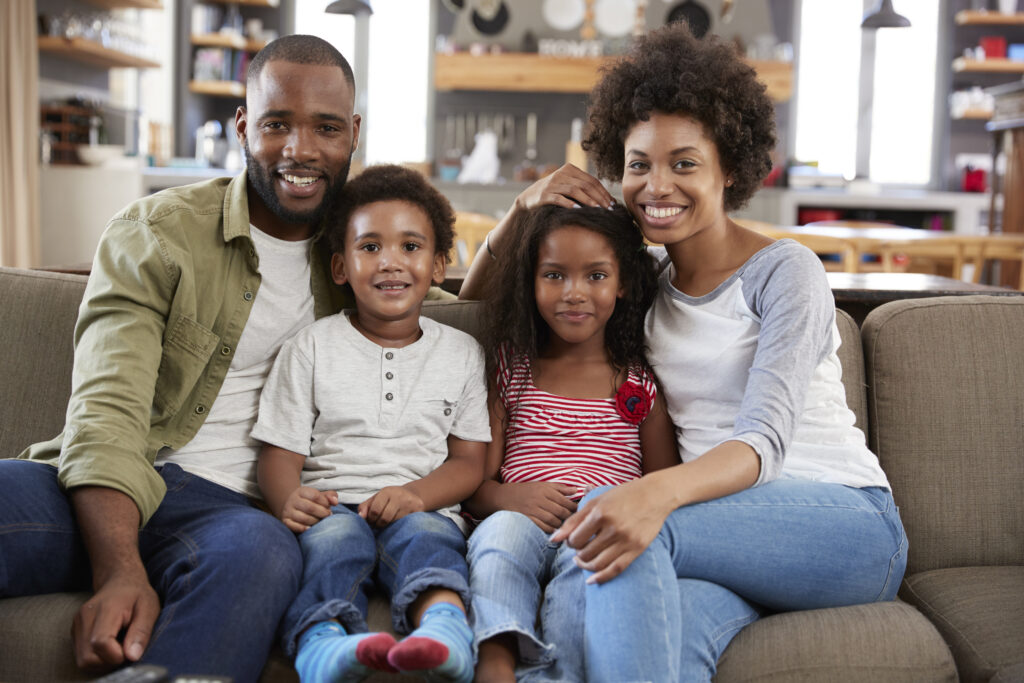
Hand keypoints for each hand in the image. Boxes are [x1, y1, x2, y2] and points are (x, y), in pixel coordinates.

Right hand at [71, 568, 159, 671]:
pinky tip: (110, 645)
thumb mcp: (149, 608)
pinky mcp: (75, 632)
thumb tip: (132, 656)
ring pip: (82, 660)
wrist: (120, 580)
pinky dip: (96, 657)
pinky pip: (82, 656)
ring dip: (102, 662)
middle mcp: (85, 617)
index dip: (116, 655)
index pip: (100, 643)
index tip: (130, 650)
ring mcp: (77, 625)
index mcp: (105, 609)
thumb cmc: (137, 594)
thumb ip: (141, 631)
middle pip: (88, 657)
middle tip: (125, 650)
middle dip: (109, 662)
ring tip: (118, 647)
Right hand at [280, 486, 336, 532]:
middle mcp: (293, 500)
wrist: (292, 507)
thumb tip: (335, 502)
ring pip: (303, 518)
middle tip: (328, 515)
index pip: (315, 496)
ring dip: (315, 521)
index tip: (329, 506)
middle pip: (310, 508)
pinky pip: (293, 526)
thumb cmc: (310, 501)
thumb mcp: (319, 495)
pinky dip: (302, 528)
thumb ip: (329, 496)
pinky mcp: (285, 521)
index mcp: (301, 491)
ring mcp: (288, 511)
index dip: (325, 502)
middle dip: (322, 513)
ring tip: (320, 521)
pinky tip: (310, 528)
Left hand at [358, 486, 424, 526]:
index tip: (371, 521)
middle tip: (378, 525)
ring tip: (388, 524)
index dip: (371, 519)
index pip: (375, 510)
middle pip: (385, 518)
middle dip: (379, 525)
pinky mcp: (418, 510)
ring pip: (395, 523)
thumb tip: (361, 517)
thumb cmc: (390, 499)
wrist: (413, 495)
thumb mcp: (376, 499)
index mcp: (387, 491)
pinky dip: (399, 526)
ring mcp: (410, 503)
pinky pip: (405, 524)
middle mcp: (399, 496)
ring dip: (389, 527)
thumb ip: (365, 507)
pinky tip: (398, 523)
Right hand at [495, 482, 578, 532]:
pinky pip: (542, 526)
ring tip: (564, 525)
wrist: (503, 496)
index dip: (574, 507)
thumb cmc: (525, 490)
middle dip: (569, 517)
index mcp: (545, 490)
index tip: (578, 511)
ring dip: (560, 524)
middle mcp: (539, 499)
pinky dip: (550, 530)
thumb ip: (559, 488)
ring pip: (552, 520)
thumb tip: (576, 490)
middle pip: (560, 511)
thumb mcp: (542, 485)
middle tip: (573, 521)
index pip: (564, 500)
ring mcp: (532, 509)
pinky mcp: (526, 518)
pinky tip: (554, 530)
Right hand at [514, 163, 615, 211]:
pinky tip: (578, 210)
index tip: (612, 203)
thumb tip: (605, 199)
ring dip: (588, 200)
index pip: (591, 180)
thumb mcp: (566, 185)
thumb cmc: (552, 193)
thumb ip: (582, 187)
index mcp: (569, 169)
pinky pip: (559, 199)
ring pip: (574, 190)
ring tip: (598, 209)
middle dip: (599, 197)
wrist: (528, 198)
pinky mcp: (544, 194)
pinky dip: (569, 204)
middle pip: (585, 185)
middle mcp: (561, 174)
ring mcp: (552, 184)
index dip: (603, 191)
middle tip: (608, 208)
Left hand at [550, 478, 673, 583]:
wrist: (655, 495)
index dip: (570, 542)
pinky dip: (601, 577)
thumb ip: (574, 520)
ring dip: (585, 566)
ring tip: (582, 561)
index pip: (575, 538)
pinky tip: (591, 580)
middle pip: (585, 552)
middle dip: (577, 554)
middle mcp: (613, 527)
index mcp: (601, 513)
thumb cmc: (622, 495)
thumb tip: (553, 539)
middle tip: (578, 551)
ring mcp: (626, 540)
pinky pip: (616, 569)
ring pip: (598, 563)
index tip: (572, 541)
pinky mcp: (637, 549)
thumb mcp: (597, 501)